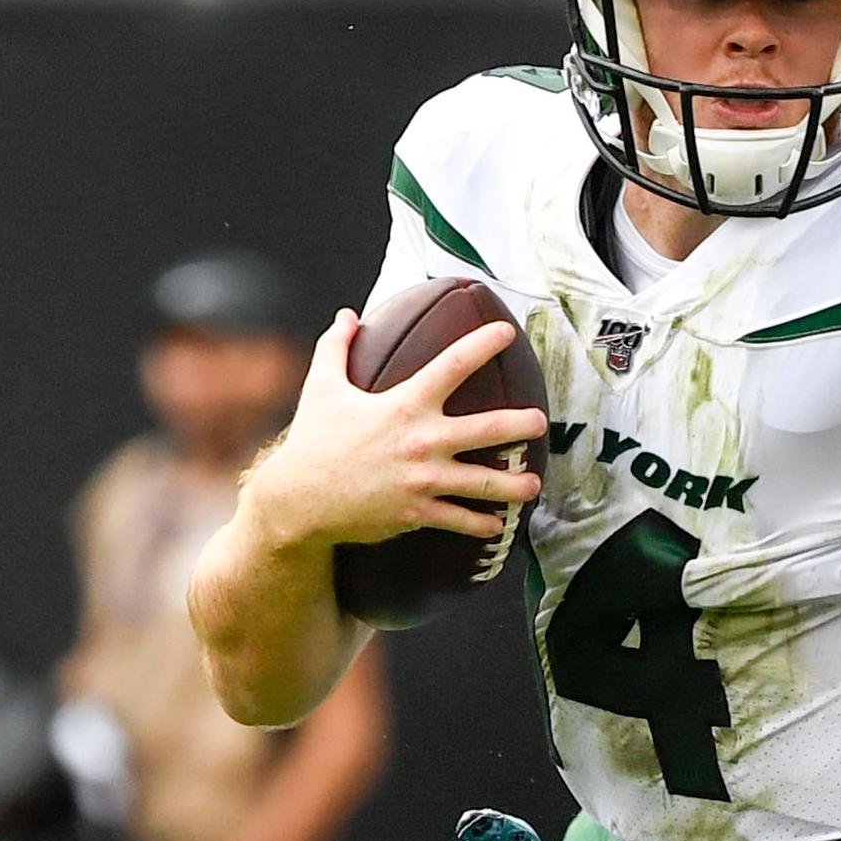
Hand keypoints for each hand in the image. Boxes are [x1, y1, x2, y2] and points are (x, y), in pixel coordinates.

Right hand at [240, 308, 546, 554]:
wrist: (299, 499)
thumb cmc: (313, 441)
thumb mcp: (322, 387)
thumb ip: (337, 347)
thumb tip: (347, 315)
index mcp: (405, 405)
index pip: (453, 365)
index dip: (483, 344)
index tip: (508, 333)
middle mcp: (422, 441)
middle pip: (488, 429)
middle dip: (521, 424)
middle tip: (541, 421)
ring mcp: (423, 479)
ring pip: (484, 483)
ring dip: (515, 485)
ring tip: (534, 484)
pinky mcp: (418, 512)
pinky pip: (460, 519)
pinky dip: (481, 524)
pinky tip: (497, 525)